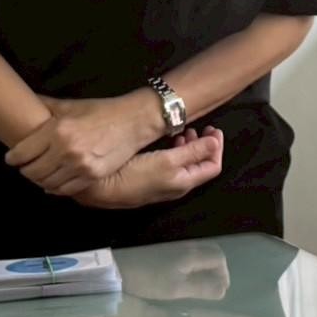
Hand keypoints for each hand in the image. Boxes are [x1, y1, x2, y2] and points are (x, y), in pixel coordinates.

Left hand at [4, 91, 163, 195]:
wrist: (134, 121)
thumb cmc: (102, 111)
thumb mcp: (71, 105)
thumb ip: (46, 106)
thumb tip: (25, 100)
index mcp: (57, 130)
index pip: (22, 153)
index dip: (12, 158)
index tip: (11, 158)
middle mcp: (66, 150)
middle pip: (32, 172)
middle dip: (25, 170)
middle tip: (25, 166)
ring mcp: (80, 166)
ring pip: (47, 184)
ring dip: (40, 180)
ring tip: (40, 174)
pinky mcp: (93, 176)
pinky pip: (65, 190)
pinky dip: (56, 188)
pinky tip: (55, 181)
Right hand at [72, 127, 223, 209]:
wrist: (99, 188)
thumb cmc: (131, 177)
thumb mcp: (167, 160)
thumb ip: (193, 152)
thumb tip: (215, 143)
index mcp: (184, 183)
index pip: (212, 167)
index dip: (217, 148)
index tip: (215, 131)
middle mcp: (175, 185)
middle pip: (199, 165)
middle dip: (203, 145)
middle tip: (200, 128)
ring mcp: (162, 182)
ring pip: (184, 163)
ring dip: (188, 146)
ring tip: (184, 132)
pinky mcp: (149, 178)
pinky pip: (170, 163)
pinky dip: (174, 150)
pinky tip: (166, 141)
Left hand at [120, 239, 231, 300]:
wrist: (119, 268)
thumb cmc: (149, 279)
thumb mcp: (177, 288)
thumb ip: (202, 288)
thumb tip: (223, 290)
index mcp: (192, 253)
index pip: (218, 258)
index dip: (224, 274)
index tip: (221, 289)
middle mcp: (187, 245)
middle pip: (211, 250)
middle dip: (218, 267)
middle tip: (216, 285)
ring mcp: (175, 245)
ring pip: (200, 251)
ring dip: (206, 265)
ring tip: (203, 282)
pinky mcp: (164, 249)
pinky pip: (189, 252)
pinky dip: (196, 263)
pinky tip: (187, 276)